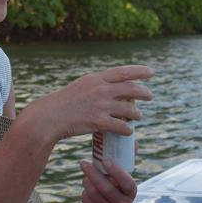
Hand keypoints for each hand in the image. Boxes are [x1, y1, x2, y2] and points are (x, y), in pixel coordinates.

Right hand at [24, 65, 153, 140]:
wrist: (50, 116)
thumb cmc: (64, 102)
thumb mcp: (82, 86)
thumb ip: (97, 85)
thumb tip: (113, 86)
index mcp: (96, 79)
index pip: (123, 72)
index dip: (139, 71)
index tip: (151, 72)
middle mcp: (101, 90)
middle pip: (131, 89)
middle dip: (144, 92)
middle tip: (150, 95)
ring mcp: (101, 106)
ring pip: (129, 109)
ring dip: (137, 114)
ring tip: (139, 116)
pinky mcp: (99, 122)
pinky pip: (121, 126)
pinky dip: (127, 129)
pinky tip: (129, 131)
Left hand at [78, 158, 136, 202]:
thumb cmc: (115, 191)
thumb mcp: (122, 179)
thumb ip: (126, 161)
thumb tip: (133, 141)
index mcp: (131, 192)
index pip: (127, 182)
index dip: (116, 171)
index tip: (105, 160)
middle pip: (106, 188)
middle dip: (93, 173)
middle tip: (83, 162)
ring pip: (93, 193)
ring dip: (87, 181)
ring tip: (86, 176)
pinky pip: (87, 201)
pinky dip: (84, 193)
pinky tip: (87, 191)